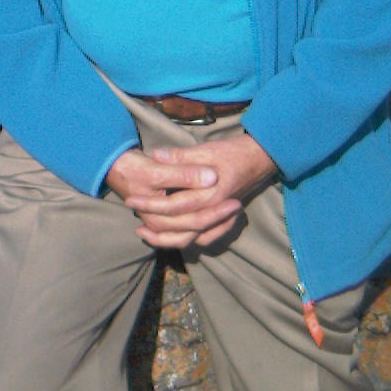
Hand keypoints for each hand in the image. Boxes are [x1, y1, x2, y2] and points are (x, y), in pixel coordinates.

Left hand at [106, 133, 277, 248]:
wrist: (261, 159)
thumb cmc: (233, 152)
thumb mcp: (206, 149)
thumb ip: (181, 156)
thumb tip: (156, 156)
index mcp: (208, 194)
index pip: (172, 205)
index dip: (149, 203)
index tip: (130, 199)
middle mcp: (214, 211)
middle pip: (178, 226)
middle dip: (152, 223)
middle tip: (131, 212)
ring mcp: (220, 219)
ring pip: (190, 238)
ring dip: (166, 238)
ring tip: (145, 231)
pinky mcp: (224, 221)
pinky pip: (205, 239)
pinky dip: (187, 240)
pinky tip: (172, 235)